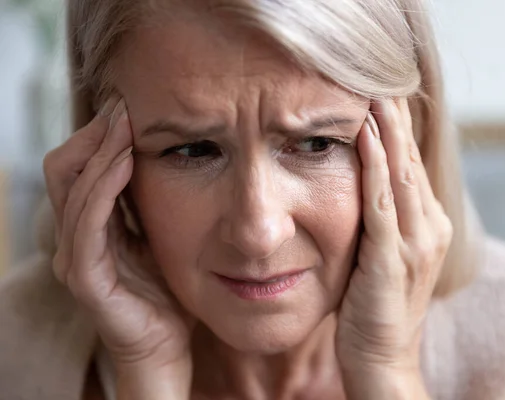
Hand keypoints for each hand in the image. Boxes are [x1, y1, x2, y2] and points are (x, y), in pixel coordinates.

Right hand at [43, 97, 192, 397]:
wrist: (167, 344)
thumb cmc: (165, 289)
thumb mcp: (157, 235)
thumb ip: (145, 203)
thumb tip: (155, 155)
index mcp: (89, 226)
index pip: (77, 167)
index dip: (97, 135)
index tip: (129, 107)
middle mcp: (73, 239)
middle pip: (65, 170)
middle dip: (94, 135)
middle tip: (125, 107)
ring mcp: (76, 260)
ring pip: (73, 192)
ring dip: (100, 153)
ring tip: (125, 124)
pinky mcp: (87, 281)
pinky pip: (87, 227)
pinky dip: (102, 190)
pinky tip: (124, 163)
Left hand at [336, 99, 451, 391]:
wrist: (381, 358)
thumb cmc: (376, 306)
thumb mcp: (384, 255)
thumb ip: (382, 220)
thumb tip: (362, 185)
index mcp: (428, 226)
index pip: (412, 166)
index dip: (399, 131)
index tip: (381, 96)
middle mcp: (429, 229)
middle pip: (411, 162)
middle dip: (396, 120)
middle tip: (378, 80)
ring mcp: (413, 244)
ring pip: (401, 175)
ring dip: (388, 131)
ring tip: (373, 94)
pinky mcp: (391, 259)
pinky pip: (381, 203)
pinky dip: (375, 166)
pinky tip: (366, 137)